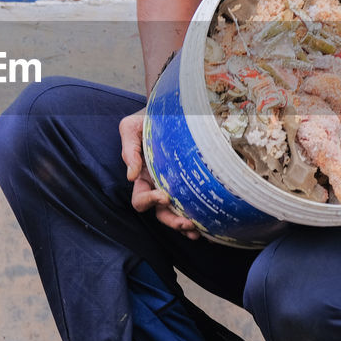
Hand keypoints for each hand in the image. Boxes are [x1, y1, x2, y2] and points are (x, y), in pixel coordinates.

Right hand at [118, 109, 200, 238]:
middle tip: (188, 223)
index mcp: (142, 177)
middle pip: (161, 213)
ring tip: (199, 231)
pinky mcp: (191, 182)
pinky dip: (201, 215)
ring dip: (187, 225)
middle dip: (173, 221)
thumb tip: (131, 176)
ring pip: (178, 213)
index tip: (164, 196)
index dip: (150, 201)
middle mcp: (157, 186)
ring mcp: (175, 186)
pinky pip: (194, 203)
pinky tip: (211, 222)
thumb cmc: (146, 120)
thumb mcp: (130, 128)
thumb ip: (129, 151)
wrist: (168, 109)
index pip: (140, 198)